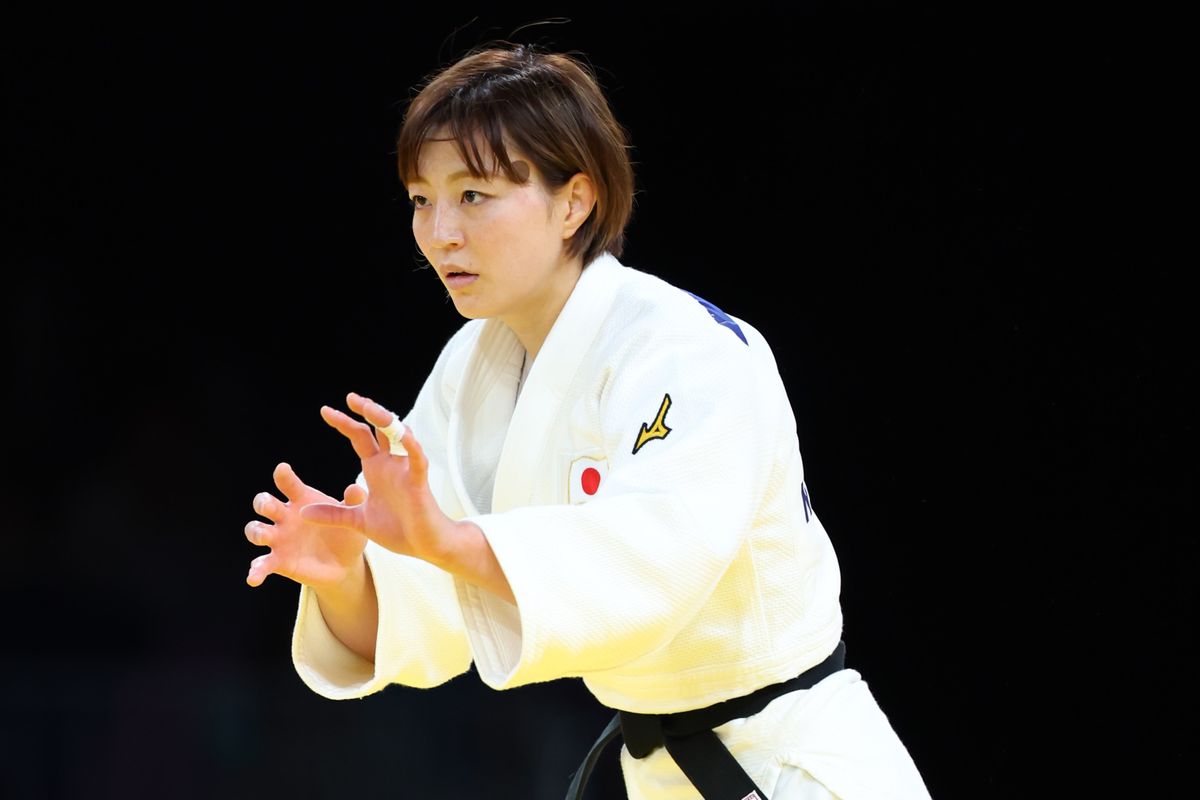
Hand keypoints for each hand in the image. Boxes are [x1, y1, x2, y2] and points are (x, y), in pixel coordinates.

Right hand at [244, 462, 367, 589]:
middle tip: (267, 505)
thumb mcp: (352, 518)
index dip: (284, 476)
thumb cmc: (345, 533)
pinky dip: (256, 571)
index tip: (282, 469)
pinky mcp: (279, 561)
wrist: (345, 564)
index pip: (289, 485)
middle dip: (263, 502)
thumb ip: (352, 503)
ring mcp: (279, 539)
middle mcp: (285, 517)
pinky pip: (263, 564)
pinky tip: (253, 578)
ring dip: (256, 531)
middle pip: (266, 504)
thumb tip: (356, 488)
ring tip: (263, 536)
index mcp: (302, 500)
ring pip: (257, 530)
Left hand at [301, 392, 460, 565]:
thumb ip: (333, 514)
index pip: (359, 437)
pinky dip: (411, 446)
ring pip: (399, 436)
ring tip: (370, 407)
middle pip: (379, 429)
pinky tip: (403, 434)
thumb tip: (303, 512)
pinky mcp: (419, 482)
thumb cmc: (397, 530)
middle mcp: (390, 464)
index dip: (344, 423)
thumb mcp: (357, 521)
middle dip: (367, 411)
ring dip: (385, 420)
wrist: (423, 546)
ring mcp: (405, 471)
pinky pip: (417, 459)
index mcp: (376, 469)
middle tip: (351, 398)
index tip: (325, 411)